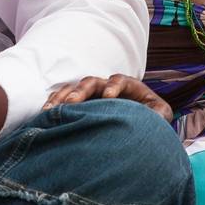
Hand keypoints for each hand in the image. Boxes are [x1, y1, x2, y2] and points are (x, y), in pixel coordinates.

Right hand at [44, 73, 172, 122]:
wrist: (137, 124)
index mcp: (127, 86)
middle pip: (92, 82)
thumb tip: (155, 113)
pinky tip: (45, 114)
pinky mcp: (80, 103)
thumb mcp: (159, 114)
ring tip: (52, 109)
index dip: (113, 86)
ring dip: (64, 97)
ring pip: (75, 89)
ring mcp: (91, 94)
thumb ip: (159, 112)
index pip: (119, 80)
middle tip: (74, 102)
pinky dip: (55, 104)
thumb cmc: (149, 117)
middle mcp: (106, 86)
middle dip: (82, 90)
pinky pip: (64, 99)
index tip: (109, 96)